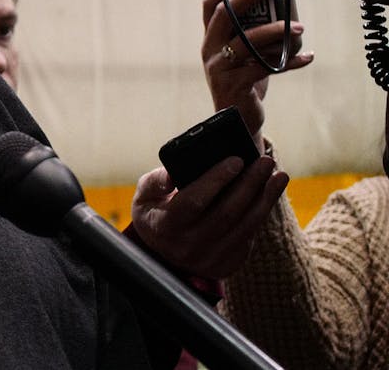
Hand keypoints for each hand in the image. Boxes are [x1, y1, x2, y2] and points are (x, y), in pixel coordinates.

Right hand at [130, 155, 287, 278]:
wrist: (163, 253)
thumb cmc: (155, 213)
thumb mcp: (144, 195)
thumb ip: (155, 182)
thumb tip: (171, 175)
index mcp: (163, 226)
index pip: (194, 201)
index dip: (216, 180)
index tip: (236, 160)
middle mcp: (187, 246)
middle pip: (226, 213)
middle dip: (249, 184)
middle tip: (266, 161)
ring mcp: (209, 259)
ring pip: (245, 226)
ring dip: (265, 199)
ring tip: (279, 176)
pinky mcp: (227, 264)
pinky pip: (249, 236)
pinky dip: (262, 213)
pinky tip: (270, 194)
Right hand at [201, 0, 311, 148]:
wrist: (237, 119)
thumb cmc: (243, 81)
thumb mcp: (242, 55)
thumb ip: (251, 35)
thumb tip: (282, 11)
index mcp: (210, 39)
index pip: (210, 5)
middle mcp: (209, 50)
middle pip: (226, 14)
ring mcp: (219, 67)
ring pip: (247, 40)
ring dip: (276, 31)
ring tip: (299, 27)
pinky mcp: (235, 84)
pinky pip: (265, 66)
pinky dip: (290, 61)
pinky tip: (307, 57)